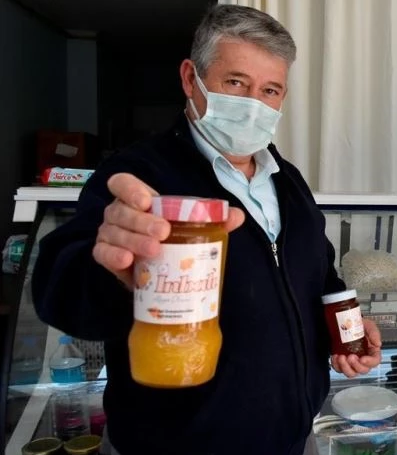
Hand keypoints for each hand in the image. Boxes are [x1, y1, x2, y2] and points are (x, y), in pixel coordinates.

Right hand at [93, 173, 244, 288]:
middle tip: (163, 232)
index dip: (130, 189)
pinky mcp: (106, 256)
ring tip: (154, 250)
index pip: (122, 183)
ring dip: (133, 240)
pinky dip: (113, 256)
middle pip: (120, 210)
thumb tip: (237, 215)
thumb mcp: (195, 227)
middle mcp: (120, 213)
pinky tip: (127, 260)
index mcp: (138, 199)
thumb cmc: (174, 240)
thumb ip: (215, 219)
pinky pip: (101, 253)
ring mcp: (111, 234)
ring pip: (113, 232)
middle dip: (142, 220)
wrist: (161, 271)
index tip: (147, 201)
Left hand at [331, 318, 381, 377]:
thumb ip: (374, 333)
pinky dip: (336, 365)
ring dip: (345, 367)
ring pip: (351, 373)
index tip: (363, 359)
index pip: (375, 361)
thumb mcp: (369, 325)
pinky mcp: (342, 362)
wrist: (346, 323)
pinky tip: (335, 356)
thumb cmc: (359, 325)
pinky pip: (339, 369)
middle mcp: (363, 359)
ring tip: (341, 357)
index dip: (370, 362)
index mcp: (372, 352)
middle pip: (363, 370)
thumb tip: (378, 344)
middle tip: (351, 356)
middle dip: (356, 365)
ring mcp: (352, 362)